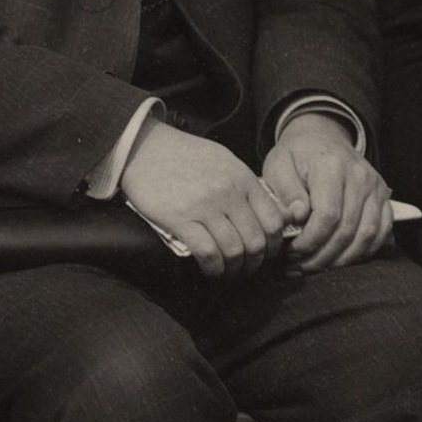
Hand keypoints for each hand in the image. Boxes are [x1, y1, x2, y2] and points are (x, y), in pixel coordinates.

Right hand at [121, 120, 287, 279]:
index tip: (267, 254)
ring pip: (233, 251)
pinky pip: (207, 252)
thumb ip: (247, 187)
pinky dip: (213, 269)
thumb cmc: (186, 156)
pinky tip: (210, 270)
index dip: (274, 245)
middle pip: (256, 241)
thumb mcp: (226, 162)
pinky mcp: (180, 218)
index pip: (273, 221)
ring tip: (228, 273)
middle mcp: (228, 193)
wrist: (146, 147)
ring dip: (234, 270)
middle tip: (247, 269)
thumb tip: (270, 213)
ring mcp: (205, 206)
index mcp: (243, 179)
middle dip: (255, 263)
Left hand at [259, 111, 398, 269]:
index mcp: (332, 166)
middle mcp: (360, 176)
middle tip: (301, 266)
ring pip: (367, 236)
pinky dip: (364, 252)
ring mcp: (376, 187)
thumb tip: (298, 217)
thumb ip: (286, 191)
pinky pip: (382, 232)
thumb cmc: (297, 155)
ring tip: (318, 266)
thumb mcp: (279, 165)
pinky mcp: (384, 196)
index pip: (327, 216)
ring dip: (343, 260)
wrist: (322, 137)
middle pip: (347, 230)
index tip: (291, 252)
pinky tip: (341, 259)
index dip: (310, 241)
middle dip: (322, 256)